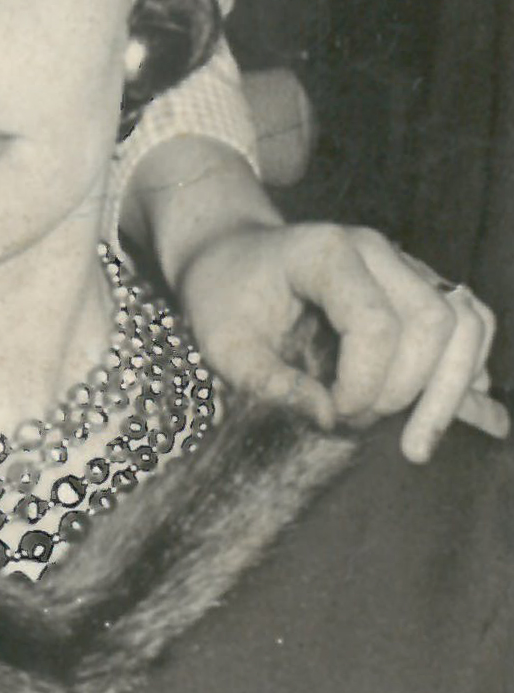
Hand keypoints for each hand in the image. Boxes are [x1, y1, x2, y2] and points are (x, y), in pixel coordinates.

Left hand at [177, 218, 503, 460]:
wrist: (232, 252)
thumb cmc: (224, 295)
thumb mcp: (222, 343)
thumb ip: (268, 383)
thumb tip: (329, 418)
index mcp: (327, 252)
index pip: (376, 323)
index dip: (364, 384)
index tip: (332, 417)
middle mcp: (377, 251)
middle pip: (434, 322)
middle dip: (408, 391)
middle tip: (361, 425)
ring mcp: (405, 265)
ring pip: (466, 320)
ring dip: (451, 388)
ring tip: (417, 441)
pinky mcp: (420, 287)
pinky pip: (471, 323)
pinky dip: (468, 368)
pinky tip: (443, 410)